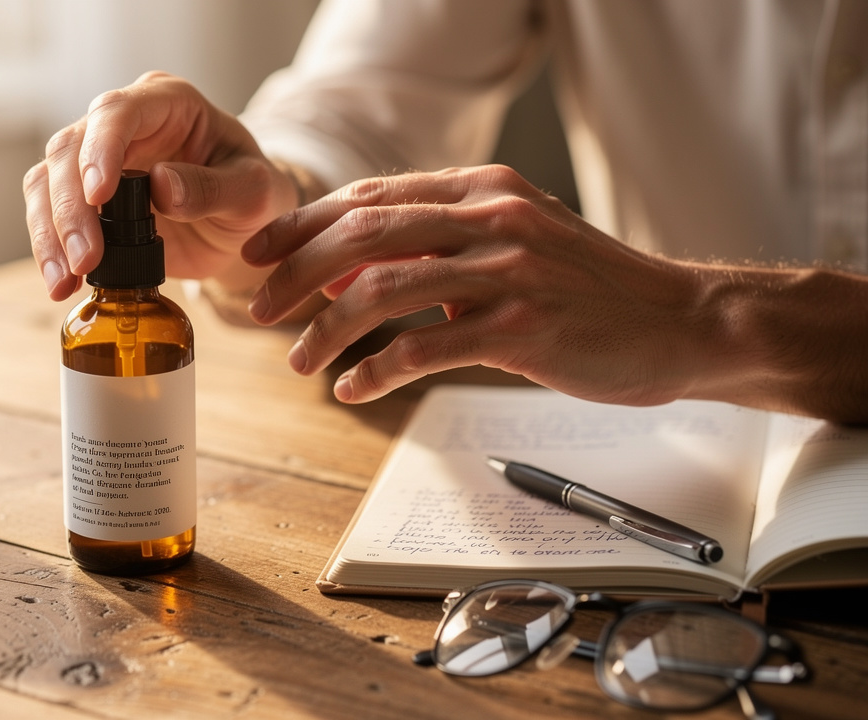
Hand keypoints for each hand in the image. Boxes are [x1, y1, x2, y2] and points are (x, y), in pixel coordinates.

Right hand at [23, 71, 298, 299]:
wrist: (240, 227)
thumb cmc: (252, 196)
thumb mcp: (254, 193)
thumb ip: (214, 188)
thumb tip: (162, 186)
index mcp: (169, 102)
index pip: (118, 111)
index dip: (101, 149)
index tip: (98, 194)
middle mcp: (124, 122)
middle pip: (71, 148)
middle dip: (70, 207)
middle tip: (85, 260)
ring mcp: (98, 156)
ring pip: (48, 180)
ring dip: (50, 232)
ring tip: (64, 280)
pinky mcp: (82, 194)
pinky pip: (48, 212)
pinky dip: (49, 248)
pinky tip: (61, 282)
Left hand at [241, 165, 711, 405]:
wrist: (678, 321)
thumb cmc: (586, 290)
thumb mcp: (509, 245)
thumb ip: (435, 246)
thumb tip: (343, 270)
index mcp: (482, 189)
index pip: (369, 197)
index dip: (303, 225)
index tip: (259, 255)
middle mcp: (490, 216)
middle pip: (361, 234)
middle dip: (296, 272)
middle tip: (260, 310)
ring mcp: (507, 268)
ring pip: (382, 288)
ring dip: (326, 327)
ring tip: (299, 360)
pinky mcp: (522, 324)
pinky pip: (426, 345)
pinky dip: (378, 369)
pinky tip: (354, 388)